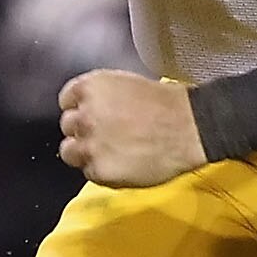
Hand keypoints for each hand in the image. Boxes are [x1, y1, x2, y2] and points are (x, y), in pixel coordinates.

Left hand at [59, 69, 205, 187]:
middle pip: (67, 126)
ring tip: (109, 154)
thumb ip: (104, 96)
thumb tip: (95, 109)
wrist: (189, 128)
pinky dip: (103, 171)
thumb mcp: (129, 84)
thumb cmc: (169, 104)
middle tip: (105, 135)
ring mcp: (89, 145)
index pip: (67, 100)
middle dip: (83, 130)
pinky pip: (90, 173)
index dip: (80, 108)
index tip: (91, 115)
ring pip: (70, 152)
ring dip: (85, 153)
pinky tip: (123, 164)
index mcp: (91, 87)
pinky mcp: (100, 170)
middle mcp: (84, 115)